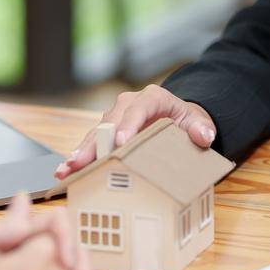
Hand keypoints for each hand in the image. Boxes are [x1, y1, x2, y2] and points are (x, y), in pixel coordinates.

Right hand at [54, 84, 214, 179]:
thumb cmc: (185, 121)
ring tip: (67, 168)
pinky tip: (66, 171)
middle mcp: (128, 104)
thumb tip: (203, 136)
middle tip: (81, 160)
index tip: (121, 142)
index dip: (128, 125)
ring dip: (81, 152)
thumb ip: (202, 127)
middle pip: (110, 123)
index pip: (138, 109)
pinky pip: (93, 144)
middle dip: (95, 143)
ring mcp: (115, 118)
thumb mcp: (198, 121)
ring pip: (96, 134)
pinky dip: (80, 157)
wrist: (176, 119)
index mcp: (151, 98)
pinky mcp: (108, 132)